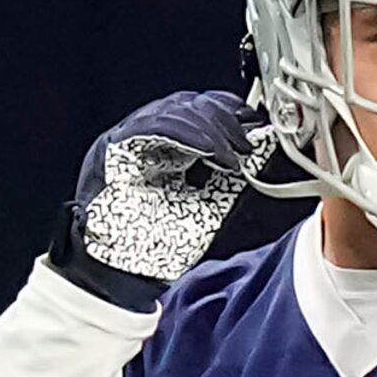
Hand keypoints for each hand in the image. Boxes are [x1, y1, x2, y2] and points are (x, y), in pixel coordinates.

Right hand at [47, 90, 289, 309]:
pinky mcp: (114, 150)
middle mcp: (143, 140)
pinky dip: (189, 134)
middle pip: (186, 104)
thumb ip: (231, 176)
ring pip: (172, 110)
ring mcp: (127, 142)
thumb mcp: (209, 203)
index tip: (254, 124)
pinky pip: (153, 127)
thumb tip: (262, 147)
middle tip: (246, 143)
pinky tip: (213, 152)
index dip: (226, 110)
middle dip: (223, 117)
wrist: (124, 273)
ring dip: (211, 127)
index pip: (195, 109)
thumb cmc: (160, 245)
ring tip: (232, 155)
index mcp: (163, 149)